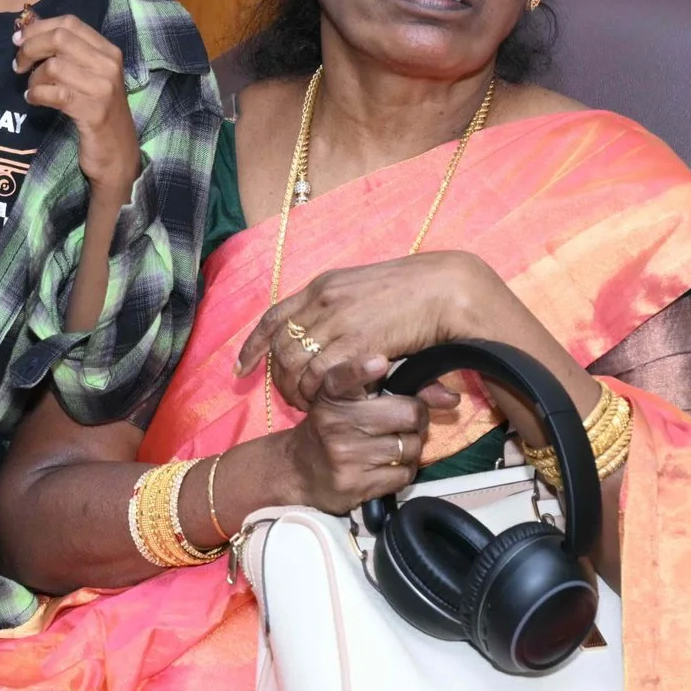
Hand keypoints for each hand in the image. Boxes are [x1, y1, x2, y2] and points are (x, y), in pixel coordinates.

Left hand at [14, 12, 137, 195]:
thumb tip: (29, 33)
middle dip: (30, 48)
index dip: (39, 27)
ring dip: (34, 78)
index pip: (70, 22)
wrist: (118, 154)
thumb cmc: (98, 112)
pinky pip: (55, 93)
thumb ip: (68, 55)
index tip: (18, 39)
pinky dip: (37, 95)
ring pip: (54, 66)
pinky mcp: (94, 111)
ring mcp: (104, 87)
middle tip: (18, 65)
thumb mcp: (89, 77)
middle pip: (59, 38)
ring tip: (32, 90)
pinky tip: (34, 101)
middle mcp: (109, 64)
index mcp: (108, 50)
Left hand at [238, 251, 502, 413]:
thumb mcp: (365, 293)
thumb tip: (329, 335)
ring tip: (310, 406)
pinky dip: (321, 393)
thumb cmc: (415, 293)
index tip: (241, 368)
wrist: (448, 288)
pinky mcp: (357, 341)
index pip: (273, 316)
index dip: (253, 345)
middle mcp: (323, 300)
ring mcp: (338, 320)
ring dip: (298, 390)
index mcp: (323, 285)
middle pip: (280, 346)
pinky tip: (330, 403)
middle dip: (277, 378)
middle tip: (290, 399)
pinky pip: (322, 375)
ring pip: (296, 364)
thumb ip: (340, 311)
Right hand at [275, 356, 454, 516]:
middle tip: (405, 421)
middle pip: (408, 414)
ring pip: (411, 447)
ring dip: (409, 447)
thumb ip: (394, 388)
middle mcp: (335, 422)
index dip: (361, 369)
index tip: (378, 362)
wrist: (299, 471)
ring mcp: (345, 455)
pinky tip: (384, 467)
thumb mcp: (350, 401)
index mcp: (332, 396)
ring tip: (390, 446)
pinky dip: (402, 472)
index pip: (344, 378)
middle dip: (416, 418)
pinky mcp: (355, 484)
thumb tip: (451, 398)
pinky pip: (404, 475)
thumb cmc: (334, 428)